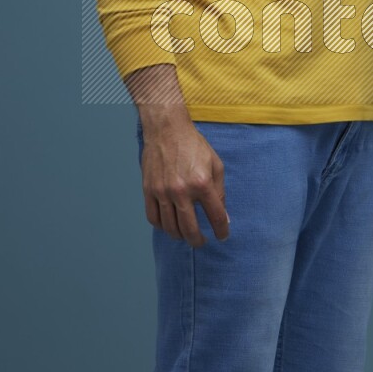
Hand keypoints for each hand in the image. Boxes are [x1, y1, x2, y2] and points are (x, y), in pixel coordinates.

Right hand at [139, 110, 229, 247]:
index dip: (221, 231)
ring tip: (186, 235)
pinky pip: (153, 218)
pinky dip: (162, 227)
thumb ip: (220, 192)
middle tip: (202, 242)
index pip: (215, 217)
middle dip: (198, 241)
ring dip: (180, 236)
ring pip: (170, 228)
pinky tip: (169, 225)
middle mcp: (181, 191)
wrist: (167, 129)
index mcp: (202, 183)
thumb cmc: (193, 145)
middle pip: (190, 229)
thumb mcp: (216, 165)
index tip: (223, 236)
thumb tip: (223, 217)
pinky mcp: (148, 190)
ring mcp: (162, 192)